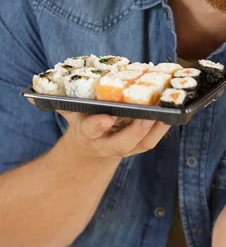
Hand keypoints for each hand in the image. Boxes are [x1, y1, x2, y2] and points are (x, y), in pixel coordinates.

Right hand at [27, 99, 169, 159]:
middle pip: (122, 142)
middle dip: (134, 131)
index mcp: (88, 133)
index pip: (92, 129)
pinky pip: (153, 140)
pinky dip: (163, 129)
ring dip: (155, 130)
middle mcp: (108, 142)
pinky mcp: (139, 144)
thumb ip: (58, 103)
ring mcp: (126, 146)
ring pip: (142, 144)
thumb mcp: (70, 114)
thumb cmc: (83, 123)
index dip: (99, 124)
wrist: (93, 150)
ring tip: (166, 114)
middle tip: (146, 116)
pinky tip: (173, 114)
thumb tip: (32, 97)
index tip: (106, 116)